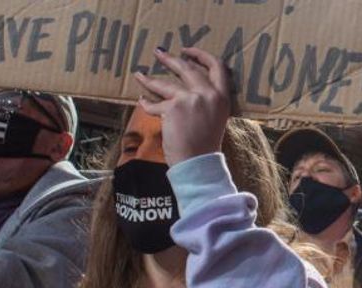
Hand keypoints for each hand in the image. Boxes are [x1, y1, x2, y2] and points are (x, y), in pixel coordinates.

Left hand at [134, 47, 233, 165]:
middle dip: (170, 59)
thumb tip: (187, 87)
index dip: (201, 55)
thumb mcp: (215, 118)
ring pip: (165, 83)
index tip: (188, 51)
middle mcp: (208, 94)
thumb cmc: (205, 145)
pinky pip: (155, 102)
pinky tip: (142, 101)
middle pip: (187, 68)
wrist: (198, 163)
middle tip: (159, 53)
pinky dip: (146, 103)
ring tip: (139, 75)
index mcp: (222, 97)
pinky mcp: (173, 107)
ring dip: (149, 78)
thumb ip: (206, 101)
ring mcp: (191, 98)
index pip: (217, 66)